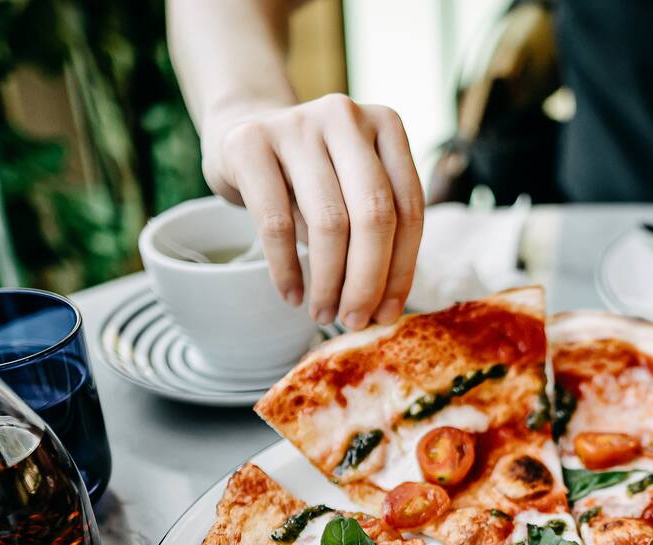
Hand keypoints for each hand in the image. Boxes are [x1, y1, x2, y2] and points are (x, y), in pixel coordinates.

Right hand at [202, 94, 424, 329]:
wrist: (243, 135)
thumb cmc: (311, 179)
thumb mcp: (352, 192)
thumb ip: (375, 235)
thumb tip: (385, 311)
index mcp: (386, 125)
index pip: (409, 208)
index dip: (402, 270)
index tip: (387, 315)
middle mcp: (346, 116)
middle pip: (374, 215)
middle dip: (368, 281)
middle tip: (354, 320)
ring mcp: (297, 124)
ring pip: (329, 223)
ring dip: (328, 283)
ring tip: (322, 314)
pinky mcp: (250, 143)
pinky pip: (277, 223)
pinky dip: (287, 269)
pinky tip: (292, 295)